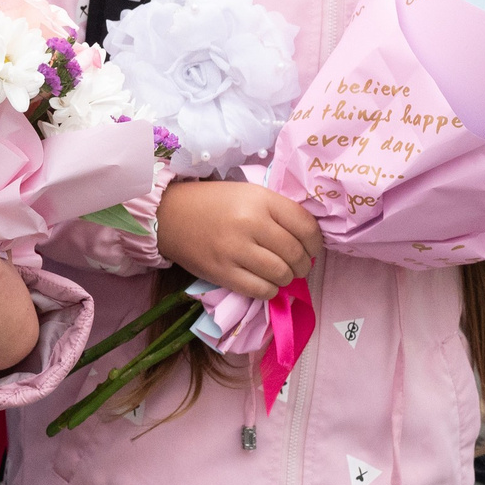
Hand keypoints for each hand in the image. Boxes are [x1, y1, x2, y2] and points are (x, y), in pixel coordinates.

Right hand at [154, 180, 322, 299]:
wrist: (169, 214)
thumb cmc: (214, 203)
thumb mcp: (249, 194)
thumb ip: (278, 212)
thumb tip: (307, 243)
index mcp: (261, 200)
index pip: (306, 227)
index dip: (315, 243)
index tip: (311, 248)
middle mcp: (250, 223)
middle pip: (295, 254)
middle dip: (303, 264)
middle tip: (298, 265)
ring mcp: (235, 249)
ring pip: (281, 274)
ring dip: (286, 278)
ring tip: (280, 274)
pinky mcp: (222, 272)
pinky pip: (260, 290)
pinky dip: (269, 290)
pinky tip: (264, 282)